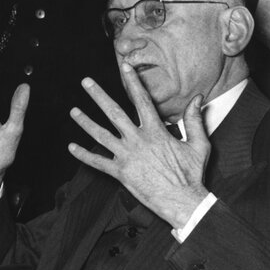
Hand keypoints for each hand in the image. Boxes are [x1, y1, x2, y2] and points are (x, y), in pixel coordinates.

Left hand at [68, 63, 210, 228]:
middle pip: (114, 112)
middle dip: (98, 95)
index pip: (141, 100)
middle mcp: (138, 140)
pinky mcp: (120, 173)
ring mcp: (127, 156)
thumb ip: (194, 120)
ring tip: (73, 111)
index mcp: (156, 131)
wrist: (183, 202)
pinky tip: (71, 147)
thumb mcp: (198, 144)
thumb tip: (197, 98)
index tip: (124, 66)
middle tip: (86, 82)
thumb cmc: (191, 174)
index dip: (133, 81)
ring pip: (101, 135)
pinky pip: (98, 162)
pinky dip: (84, 155)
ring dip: (85, 122)